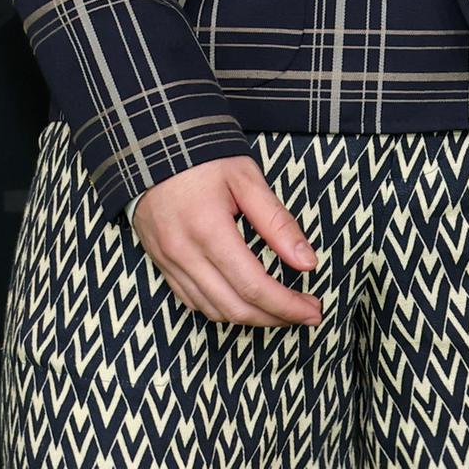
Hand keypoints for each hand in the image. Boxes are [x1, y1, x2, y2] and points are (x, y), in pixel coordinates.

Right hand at [132, 154, 321, 327]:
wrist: (154, 149)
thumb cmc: (205, 159)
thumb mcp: (247, 179)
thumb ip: (277, 222)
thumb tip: (307, 262)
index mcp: (209, 231)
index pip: (254, 286)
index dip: (287, 305)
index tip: (314, 310)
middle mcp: (185, 255)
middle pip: (235, 308)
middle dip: (275, 317)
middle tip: (305, 314)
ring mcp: (169, 263)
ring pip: (213, 311)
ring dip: (250, 319)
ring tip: (280, 310)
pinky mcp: (162, 265)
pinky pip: (193, 302)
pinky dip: (222, 309)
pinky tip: (244, 301)